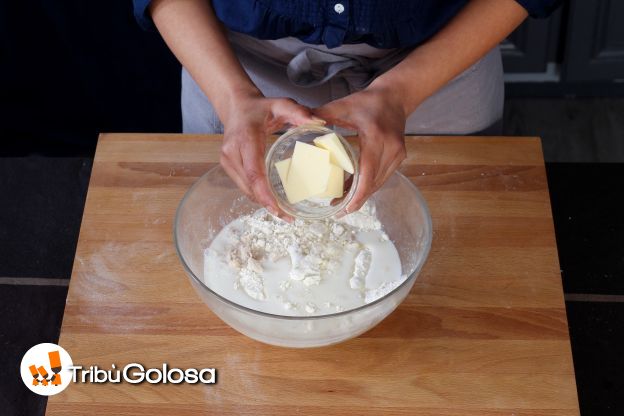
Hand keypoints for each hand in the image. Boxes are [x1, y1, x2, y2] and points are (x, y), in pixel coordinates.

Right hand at [220, 93, 323, 216]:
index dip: (264, 192)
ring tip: (283, 213)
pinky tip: (272, 201)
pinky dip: (257, 195)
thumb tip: (320, 123)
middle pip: (249, 186)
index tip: (277, 207)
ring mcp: (227, 160)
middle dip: (267, 204)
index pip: (254, 172)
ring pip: (245, 189)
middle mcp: (232, 152)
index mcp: (245, 139)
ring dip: (262, 202)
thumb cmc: (261, 107)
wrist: (236, 106)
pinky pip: (243, 185)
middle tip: (288, 217)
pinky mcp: (228, 165)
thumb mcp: (282, 104)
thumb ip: (300, 112)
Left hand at [313, 86, 407, 212]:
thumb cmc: (368, 101)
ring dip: (362, 195)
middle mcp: (391, 148)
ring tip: (342, 204)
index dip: (357, 194)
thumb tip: (302, 122)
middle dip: (356, 200)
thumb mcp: (343, 105)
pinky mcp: (399, 157)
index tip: (344, 208)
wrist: (395, 97)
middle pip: (374, 183)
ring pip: (378, 183)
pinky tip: (353, 191)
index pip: (368, 172)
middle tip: (337, 210)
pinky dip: (368, 186)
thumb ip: (322, 114)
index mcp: (376, 137)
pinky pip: (382, 177)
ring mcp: (398, 155)